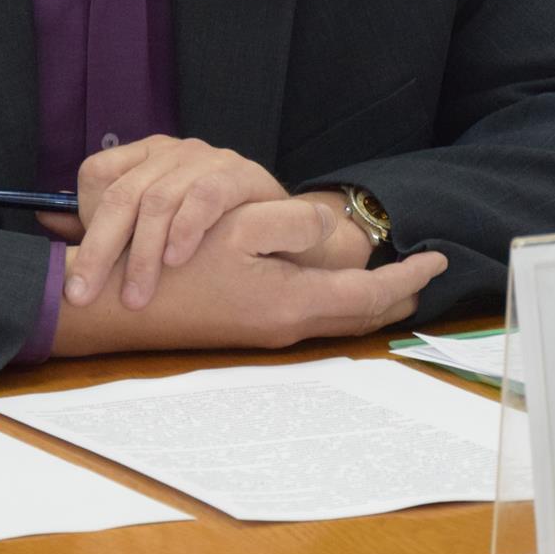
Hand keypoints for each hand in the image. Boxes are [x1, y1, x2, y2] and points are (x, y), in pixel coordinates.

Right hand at [52, 199, 447, 354]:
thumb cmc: (172, 267)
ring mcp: (268, 327)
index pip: (370, 296)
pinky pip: (313, 314)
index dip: (407, 277)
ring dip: (366, 300)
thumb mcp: (238, 229)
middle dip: (395, 294)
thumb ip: (292, 226)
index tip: (436, 260)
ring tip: (391, 282)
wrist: (118, 308)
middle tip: (422, 275)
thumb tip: (329, 227)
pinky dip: (337, 302)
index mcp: (293, 302)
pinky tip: (334, 286)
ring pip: (336, 315)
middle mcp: (287, 321)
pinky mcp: (250, 324)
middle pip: (358, 314)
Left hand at [64, 135, 287, 309]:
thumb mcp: (152, 231)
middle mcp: (171, 150)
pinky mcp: (242, 173)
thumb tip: (43, 219)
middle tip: (83, 296)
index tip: (79, 271)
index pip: (97, 173)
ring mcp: (207, 158)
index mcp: (144, 156)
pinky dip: (187, 229)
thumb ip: (100, 225)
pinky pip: (206, 196)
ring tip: (135, 295)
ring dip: (143, 253)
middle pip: (122, 193)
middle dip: (100, 249)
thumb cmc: (210, 234)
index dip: (85, 219)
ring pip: (159, 199)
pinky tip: (177, 260)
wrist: (284, 235)